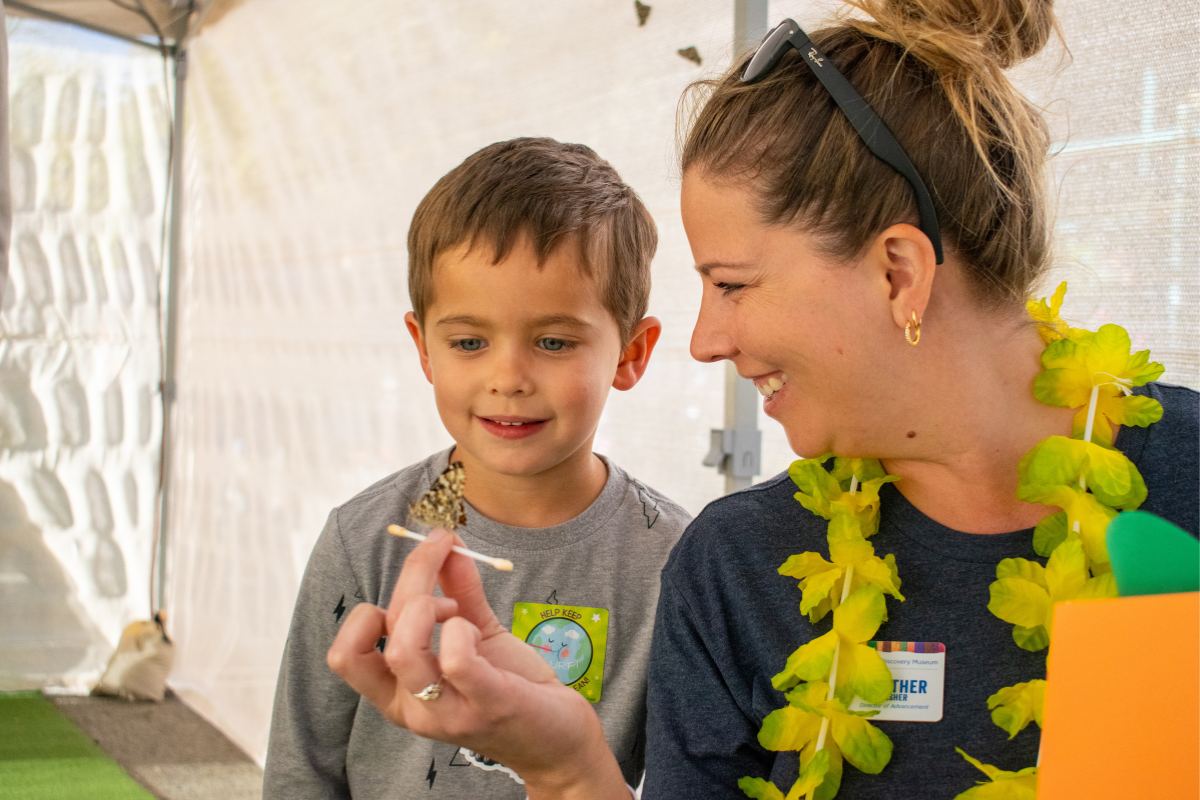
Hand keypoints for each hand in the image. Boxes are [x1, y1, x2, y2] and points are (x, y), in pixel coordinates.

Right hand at [327, 528, 628, 798]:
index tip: (410, 587)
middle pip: (380, 631)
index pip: (346, 654)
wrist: (559, 740)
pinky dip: (463, 629)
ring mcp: (446, 711)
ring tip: (456, 608)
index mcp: (398, 692)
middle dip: (412, 576)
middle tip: (444, 554)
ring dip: (429, 606)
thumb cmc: (511, 687)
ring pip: (404, 650)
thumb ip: (460, 591)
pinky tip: (478, 632)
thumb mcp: (477, 634)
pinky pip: (456, 659)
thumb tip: (447, 543)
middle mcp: (412, 706)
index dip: (367, 610)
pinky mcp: (486, 706)